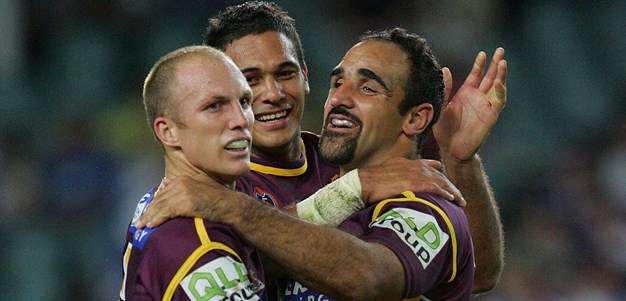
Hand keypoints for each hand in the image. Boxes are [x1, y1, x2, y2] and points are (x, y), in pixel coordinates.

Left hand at [135, 173, 228, 227]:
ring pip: (160, 206)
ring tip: (140, 226)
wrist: (229, 204)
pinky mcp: (185, 202)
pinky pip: (166, 212)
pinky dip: (157, 219)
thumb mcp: (199, 189)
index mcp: (183, 179)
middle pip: (159, 199)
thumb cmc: (217, 200)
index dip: (153, 204)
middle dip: (148, 211)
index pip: (162, 192)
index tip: (146, 213)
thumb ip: (184, 188)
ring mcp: (183, 192)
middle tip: (138, 222)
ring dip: (149, 217)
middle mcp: (181, 182)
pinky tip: (151, 225)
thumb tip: (165, 188)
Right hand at [359, 157, 465, 206]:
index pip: (429, 166)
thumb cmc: (371, 180)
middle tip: (458, 196)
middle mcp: (414, 166)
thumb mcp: (387, 171)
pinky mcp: (414, 184)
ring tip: (460, 201)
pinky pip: (435, 188)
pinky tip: (451, 199)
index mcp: (408, 163)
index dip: (439, 173)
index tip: (447, 180)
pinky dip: (445, 193)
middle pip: (439, 175)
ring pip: (440, 181)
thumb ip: (399, 173)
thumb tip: (403, 181)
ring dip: (452, 191)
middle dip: (450, 186)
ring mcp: (415, 174)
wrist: (364, 182)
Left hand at [434, 48, 506, 162]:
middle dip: (495, 63)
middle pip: (490, 77)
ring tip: (503, 62)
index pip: (476, 75)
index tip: (482, 53)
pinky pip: (498, 102)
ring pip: (497, 87)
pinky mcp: (490, 115)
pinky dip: (500, 91)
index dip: (480, 64)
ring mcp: (485, 106)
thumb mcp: (441, 105)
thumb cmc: (444, 129)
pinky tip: (498, 82)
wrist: (450, 148)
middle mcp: (478, 98)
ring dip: (501, 75)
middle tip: (500, 50)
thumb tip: (444, 69)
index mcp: (466, 93)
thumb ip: (445, 88)